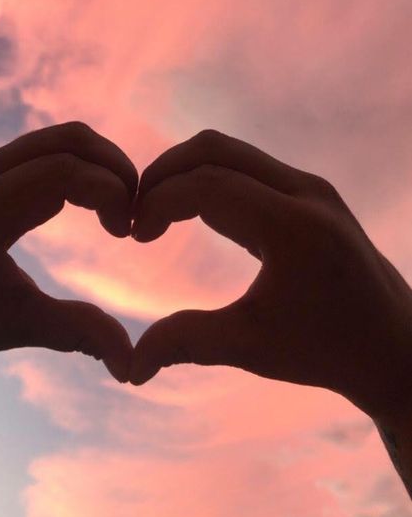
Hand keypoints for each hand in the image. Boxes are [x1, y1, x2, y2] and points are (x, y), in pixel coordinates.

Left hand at [0, 122, 137, 381]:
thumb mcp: (10, 324)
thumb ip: (76, 333)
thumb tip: (131, 365)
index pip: (64, 171)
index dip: (112, 192)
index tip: (128, 232)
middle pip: (69, 140)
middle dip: (116, 168)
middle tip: (137, 212)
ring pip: (57, 138)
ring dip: (99, 165)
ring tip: (119, 209)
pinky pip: (42, 149)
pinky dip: (79, 165)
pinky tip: (89, 203)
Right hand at [130, 130, 411, 419]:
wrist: (393, 344)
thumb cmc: (326, 350)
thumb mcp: (252, 348)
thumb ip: (186, 344)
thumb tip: (130, 367)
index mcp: (292, 227)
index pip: (207, 185)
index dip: (158, 200)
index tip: (133, 234)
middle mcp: (305, 191)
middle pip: (215, 149)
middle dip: (165, 173)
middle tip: (136, 212)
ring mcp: (311, 186)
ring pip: (232, 152)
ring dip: (187, 172)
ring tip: (158, 213)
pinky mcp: (311, 192)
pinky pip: (249, 166)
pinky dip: (211, 178)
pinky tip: (193, 213)